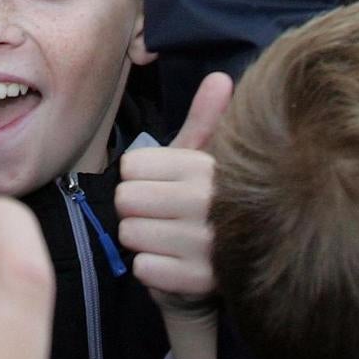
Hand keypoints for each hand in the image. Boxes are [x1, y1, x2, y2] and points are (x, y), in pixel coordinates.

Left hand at [117, 73, 230, 318]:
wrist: (234, 270)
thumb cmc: (208, 206)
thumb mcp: (206, 161)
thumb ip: (205, 120)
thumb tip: (221, 77)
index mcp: (206, 166)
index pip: (130, 167)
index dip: (139, 178)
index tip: (163, 186)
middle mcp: (207, 201)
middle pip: (124, 199)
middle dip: (136, 209)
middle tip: (162, 216)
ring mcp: (204, 244)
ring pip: (129, 234)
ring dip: (142, 240)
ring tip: (168, 240)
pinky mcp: (197, 281)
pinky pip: (142, 268)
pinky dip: (151, 269)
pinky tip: (172, 264)